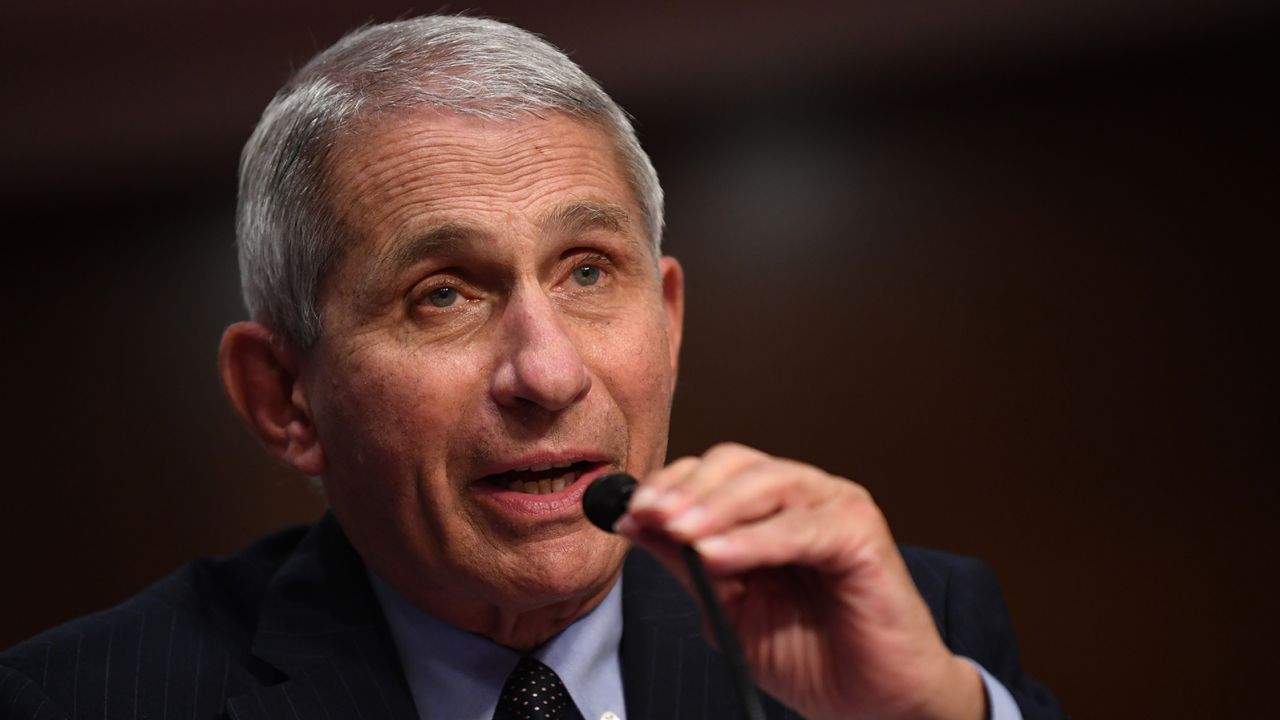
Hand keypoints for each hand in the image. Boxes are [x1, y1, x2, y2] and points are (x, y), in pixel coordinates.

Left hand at [616, 443, 983, 719]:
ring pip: (768, 484)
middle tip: (650, 516)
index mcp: (769, 506)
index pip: (712, 472)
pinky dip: (755, 540)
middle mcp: (804, 494)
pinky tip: (717, 556)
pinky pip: (801, 528)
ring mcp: (836, 506)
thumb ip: (686, 562)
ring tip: (678, 532)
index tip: (629, 513)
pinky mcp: (863, 533)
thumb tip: (636, 523)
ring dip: (716, 507)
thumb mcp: (728, 606)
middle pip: (737, 465)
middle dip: (686, 489)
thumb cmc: (809, 653)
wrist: (870, 700)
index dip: (669, 486)